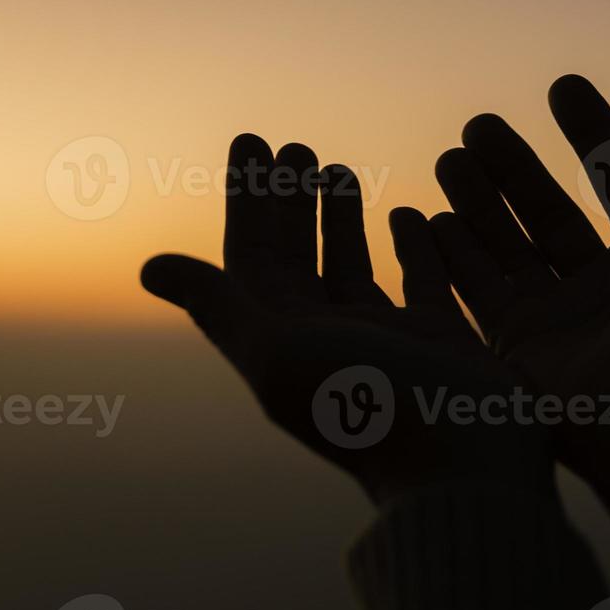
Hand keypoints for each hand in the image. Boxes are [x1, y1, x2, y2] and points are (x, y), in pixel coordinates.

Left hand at [141, 133, 548, 503]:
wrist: (460, 467)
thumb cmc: (365, 411)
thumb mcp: (279, 353)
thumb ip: (218, 306)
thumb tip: (149, 267)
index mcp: (280, 339)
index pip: (250, 255)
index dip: (246, 199)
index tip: (250, 141)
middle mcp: (325, 338)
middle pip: (295, 255)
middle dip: (288, 199)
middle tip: (292, 144)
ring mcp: (383, 341)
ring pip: (349, 266)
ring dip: (338, 219)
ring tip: (334, 166)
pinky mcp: (438, 342)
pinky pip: (419, 283)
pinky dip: (411, 248)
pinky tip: (409, 212)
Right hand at [428, 75, 609, 512]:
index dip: (594, 133)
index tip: (561, 85)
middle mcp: (607, 293)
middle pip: (551, 214)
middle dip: (515, 168)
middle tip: (478, 125)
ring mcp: (560, 324)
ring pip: (507, 249)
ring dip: (477, 203)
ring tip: (449, 157)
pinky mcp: (518, 354)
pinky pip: (476, 296)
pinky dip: (451, 259)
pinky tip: (426, 218)